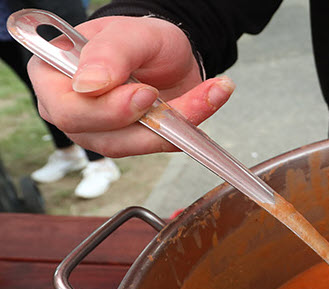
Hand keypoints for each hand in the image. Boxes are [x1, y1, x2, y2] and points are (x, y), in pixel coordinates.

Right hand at [27, 16, 234, 156]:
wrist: (169, 55)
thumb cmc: (141, 39)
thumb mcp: (131, 32)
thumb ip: (110, 52)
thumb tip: (89, 84)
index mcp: (52, 73)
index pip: (64, 106)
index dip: (104, 107)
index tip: (144, 91)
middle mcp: (67, 108)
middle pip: (90, 134)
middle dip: (136, 120)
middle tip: (162, 96)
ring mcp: (97, 130)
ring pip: (127, 146)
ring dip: (169, 125)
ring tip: (206, 94)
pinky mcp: (130, 142)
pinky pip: (155, 145)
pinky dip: (184, 128)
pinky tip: (207, 103)